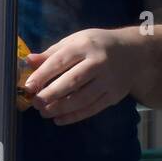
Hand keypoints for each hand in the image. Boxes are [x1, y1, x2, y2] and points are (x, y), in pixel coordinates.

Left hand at [21, 28, 138, 125]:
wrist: (133, 52)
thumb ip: (53, 52)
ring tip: (45, 113)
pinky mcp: (114, 95)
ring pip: (82, 98)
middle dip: (51, 94)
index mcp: (85, 45)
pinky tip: (59, 119)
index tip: (28, 86)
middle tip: (35, 103)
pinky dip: (74, 116)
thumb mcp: (76, 41)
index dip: (43, 74)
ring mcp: (108, 80)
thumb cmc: (97, 45)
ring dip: (61, 108)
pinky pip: (92, 108)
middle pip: (72, 81)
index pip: (61, 61)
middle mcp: (98, 62)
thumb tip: (28, 61)